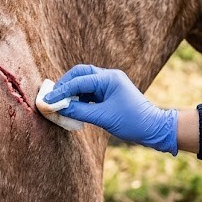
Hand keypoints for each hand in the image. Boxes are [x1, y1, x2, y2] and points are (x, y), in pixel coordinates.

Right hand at [44, 64, 177, 154]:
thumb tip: (59, 107)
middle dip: (65, 84)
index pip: (78, 81)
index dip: (61, 91)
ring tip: (60, 103)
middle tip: (52, 97)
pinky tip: (73, 107)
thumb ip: (78, 111)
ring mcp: (110, 84)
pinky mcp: (110, 92)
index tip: (47, 100)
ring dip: (72, 91)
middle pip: (80, 73)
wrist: (154, 128)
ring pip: (84, 82)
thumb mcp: (102, 118)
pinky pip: (90, 91)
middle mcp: (109, 77)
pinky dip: (80, 97)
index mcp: (109, 79)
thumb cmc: (132, 122)